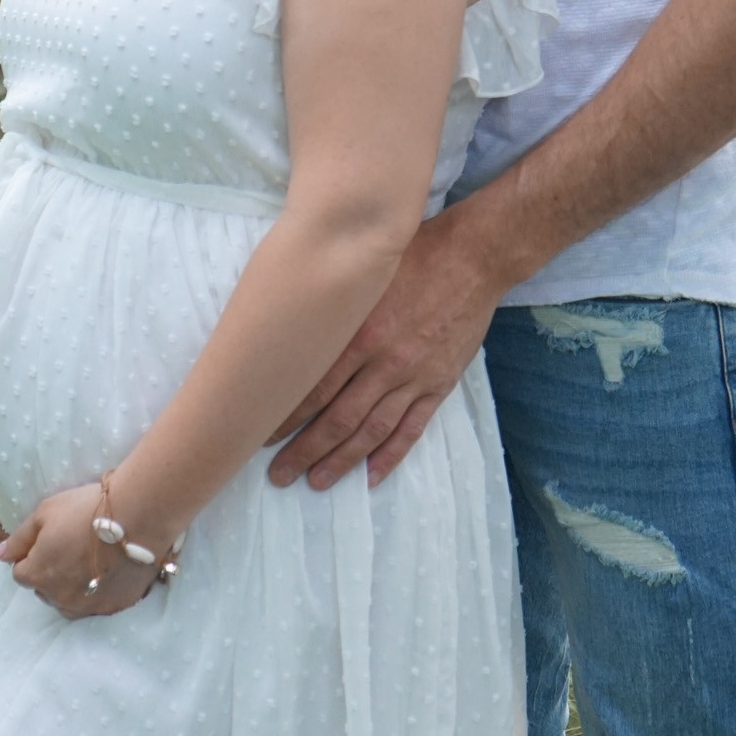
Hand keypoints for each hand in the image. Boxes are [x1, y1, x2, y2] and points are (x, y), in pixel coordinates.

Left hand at [0, 483, 158, 618]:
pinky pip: (98, 605)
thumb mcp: (44, 514)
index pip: (21, 573)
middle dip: (50, 574)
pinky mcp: (114, 607)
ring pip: (69, 602)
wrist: (137, 516)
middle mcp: (59, 598)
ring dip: (72, 587)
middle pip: (45, 590)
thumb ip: (18, 539)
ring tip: (89, 562)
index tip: (48, 541)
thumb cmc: (85, 509)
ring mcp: (88, 606)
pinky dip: (98, 592)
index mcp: (37, 575)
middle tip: (70, 547)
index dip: (31, 556)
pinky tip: (109, 572)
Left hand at [266, 207, 499, 490]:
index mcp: (361, 332)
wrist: (473, 257)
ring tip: (316, 481)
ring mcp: (414, 376)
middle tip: (279, 474)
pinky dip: (392, 455)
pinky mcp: (439, 383)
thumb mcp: (365, 272)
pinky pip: (413, 427)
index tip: (262, 433)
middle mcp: (385, 361)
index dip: (287, 416)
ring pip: (372, 429)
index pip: (315, 387)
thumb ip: (332, 301)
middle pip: (338, 417)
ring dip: (342, 459)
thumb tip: (289, 319)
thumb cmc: (413, 254)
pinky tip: (371, 477)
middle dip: (305, 450)